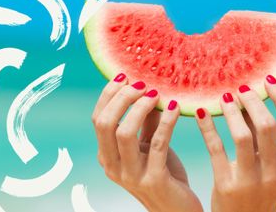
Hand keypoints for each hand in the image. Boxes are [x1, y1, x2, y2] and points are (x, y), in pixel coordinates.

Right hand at [92, 73, 202, 211]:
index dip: (109, 95)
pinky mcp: (153, 180)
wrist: (177, 208)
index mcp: (107, 156)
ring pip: (124, 133)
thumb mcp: (150, 145)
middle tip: (141, 84)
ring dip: (140, 108)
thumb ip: (147, 121)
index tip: (125, 75)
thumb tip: (149, 89)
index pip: (98, 119)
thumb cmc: (164, 173)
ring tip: (156, 93)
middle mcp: (112, 166)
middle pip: (105, 123)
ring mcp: (130, 175)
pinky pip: (157, 143)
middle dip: (121, 97)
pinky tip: (176, 107)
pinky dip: (166, 121)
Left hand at [195, 75, 275, 211]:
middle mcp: (275, 171)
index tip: (267, 79)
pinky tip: (200, 112)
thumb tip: (250, 100)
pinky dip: (207, 126)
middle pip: (267, 124)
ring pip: (242, 135)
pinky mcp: (227, 185)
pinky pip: (215, 148)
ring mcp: (251, 180)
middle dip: (252, 101)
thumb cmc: (258, 190)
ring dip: (231, 112)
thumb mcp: (270, 168)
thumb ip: (263, 138)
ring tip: (223, 97)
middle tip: (240, 88)